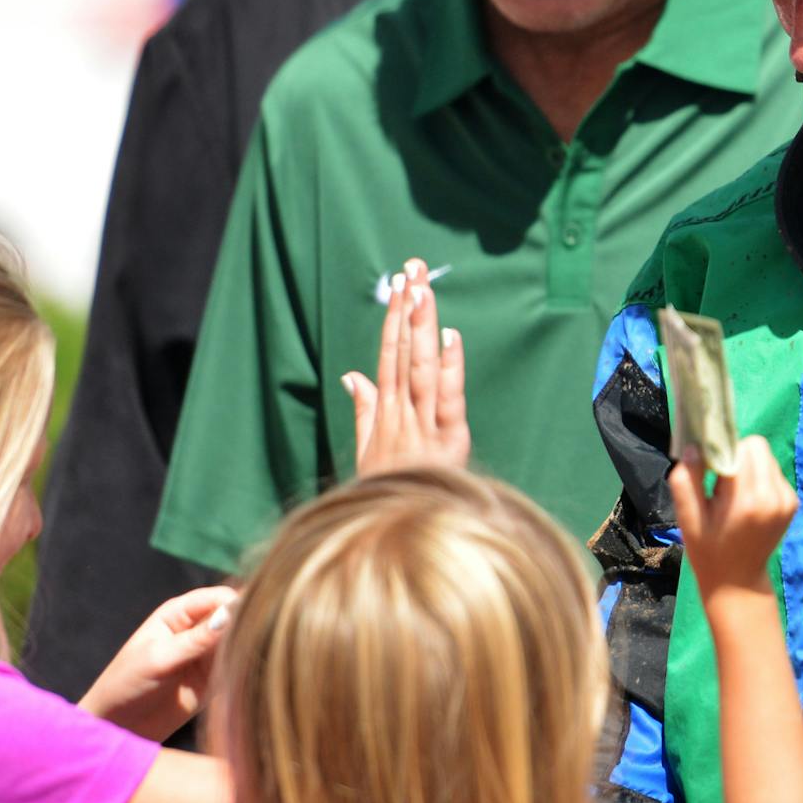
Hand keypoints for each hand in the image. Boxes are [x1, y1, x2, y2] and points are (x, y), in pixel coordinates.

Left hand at [80, 586, 237, 741]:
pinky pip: (239, 667)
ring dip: (249, 650)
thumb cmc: (128, 684)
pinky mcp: (216, 678)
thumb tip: (231, 615)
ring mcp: (208, 654)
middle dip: (247, 627)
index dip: (238, 604)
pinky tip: (249, 677)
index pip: (219, 597)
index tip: (250, 621)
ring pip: (241, 642)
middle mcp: (198, 628)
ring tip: (248, 665)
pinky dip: (246, 670)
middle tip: (254, 646)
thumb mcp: (160, 659)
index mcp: (179, 612)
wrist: (119, 727)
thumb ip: (196, 639)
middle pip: (235, 617)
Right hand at [343, 257, 469, 473]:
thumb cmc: (386, 494)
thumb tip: (352, 374)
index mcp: (386, 412)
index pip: (388, 354)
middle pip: (404, 351)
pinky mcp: (448, 440)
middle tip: (412, 270)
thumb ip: (364, 410)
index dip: (394, 318)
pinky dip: (449, 367)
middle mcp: (403, 413)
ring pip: (421, 366)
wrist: (397, 532)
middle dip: (408, 308)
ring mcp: (424, 425)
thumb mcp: (369, 452)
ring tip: (423, 290)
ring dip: (422, 327)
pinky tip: (449, 337)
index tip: (399, 284)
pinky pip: (448, 398)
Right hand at [668, 436, 796, 595]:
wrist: (738, 581)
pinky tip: (747, 501)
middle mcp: (773, 496)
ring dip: (749, 466)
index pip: (741, 448)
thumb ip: (686, 482)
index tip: (709, 472)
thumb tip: (694, 448)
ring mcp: (786, 499)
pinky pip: (774, 472)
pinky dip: (759, 478)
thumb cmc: (708, 550)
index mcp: (746, 500)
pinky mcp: (792, 502)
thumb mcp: (688, 520)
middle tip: (721, 483)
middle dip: (736, 456)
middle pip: (757, 446)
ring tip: (734, 495)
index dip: (721, 452)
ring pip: (767, 457)